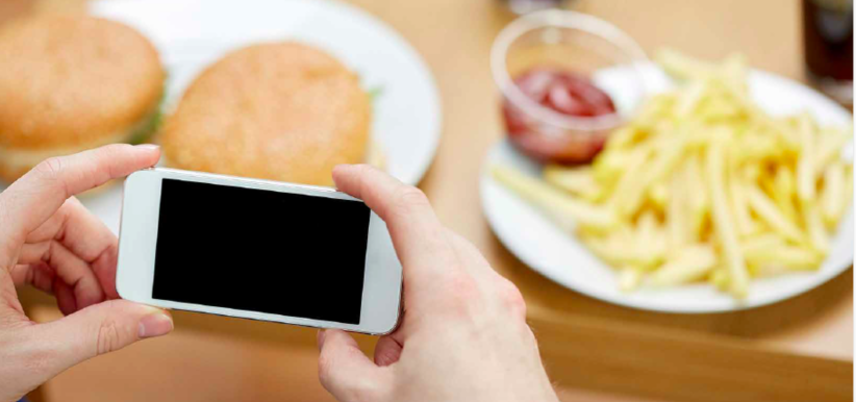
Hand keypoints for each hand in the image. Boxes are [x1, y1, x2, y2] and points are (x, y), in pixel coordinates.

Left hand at [0, 144, 173, 401]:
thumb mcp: (27, 355)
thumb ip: (97, 334)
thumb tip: (152, 319)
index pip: (53, 180)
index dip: (106, 162)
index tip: (148, 157)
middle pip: (65, 219)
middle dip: (102, 257)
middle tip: (125, 295)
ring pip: (57, 242)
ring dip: (88, 277)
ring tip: (99, 317)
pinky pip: (40, 259)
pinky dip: (67, 284)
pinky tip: (77, 315)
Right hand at [317, 165, 559, 401]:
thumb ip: (338, 363)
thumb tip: (334, 341)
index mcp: (446, 293)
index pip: (405, 209)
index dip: (369, 182)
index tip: (345, 175)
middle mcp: (484, 291)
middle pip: (426, 241)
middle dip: (386, 266)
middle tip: (364, 313)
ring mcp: (505, 310)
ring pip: (448, 270)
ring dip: (412, 295)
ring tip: (398, 354)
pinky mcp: (515, 330)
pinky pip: (469, 298)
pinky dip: (438, 313)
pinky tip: (427, 361)